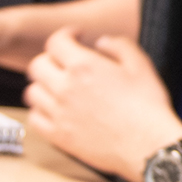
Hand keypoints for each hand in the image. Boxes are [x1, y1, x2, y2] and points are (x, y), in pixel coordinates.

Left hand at [22, 30, 181, 178]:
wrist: (148, 146)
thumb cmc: (148, 107)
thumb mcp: (140, 65)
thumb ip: (119, 45)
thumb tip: (101, 42)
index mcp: (84, 66)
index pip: (55, 42)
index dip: (65, 35)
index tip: (75, 37)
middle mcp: (65, 88)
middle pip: (37, 65)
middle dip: (51, 59)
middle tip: (65, 63)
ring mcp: (59, 114)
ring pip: (32, 92)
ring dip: (42, 85)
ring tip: (57, 87)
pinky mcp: (59, 136)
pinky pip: (34, 119)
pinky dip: (40, 111)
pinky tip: (54, 110)